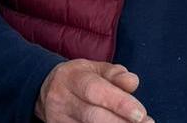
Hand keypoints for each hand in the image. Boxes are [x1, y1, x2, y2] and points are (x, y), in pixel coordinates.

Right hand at [34, 59, 152, 122]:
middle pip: (92, 116)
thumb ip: (115, 74)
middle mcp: (62, 100)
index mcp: (71, 78)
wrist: (46, 91)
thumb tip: (132, 82)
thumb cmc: (80, 78)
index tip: (140, 113)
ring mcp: (58, 120)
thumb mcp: (95, 69)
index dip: (119, 102)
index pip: (95, 90)